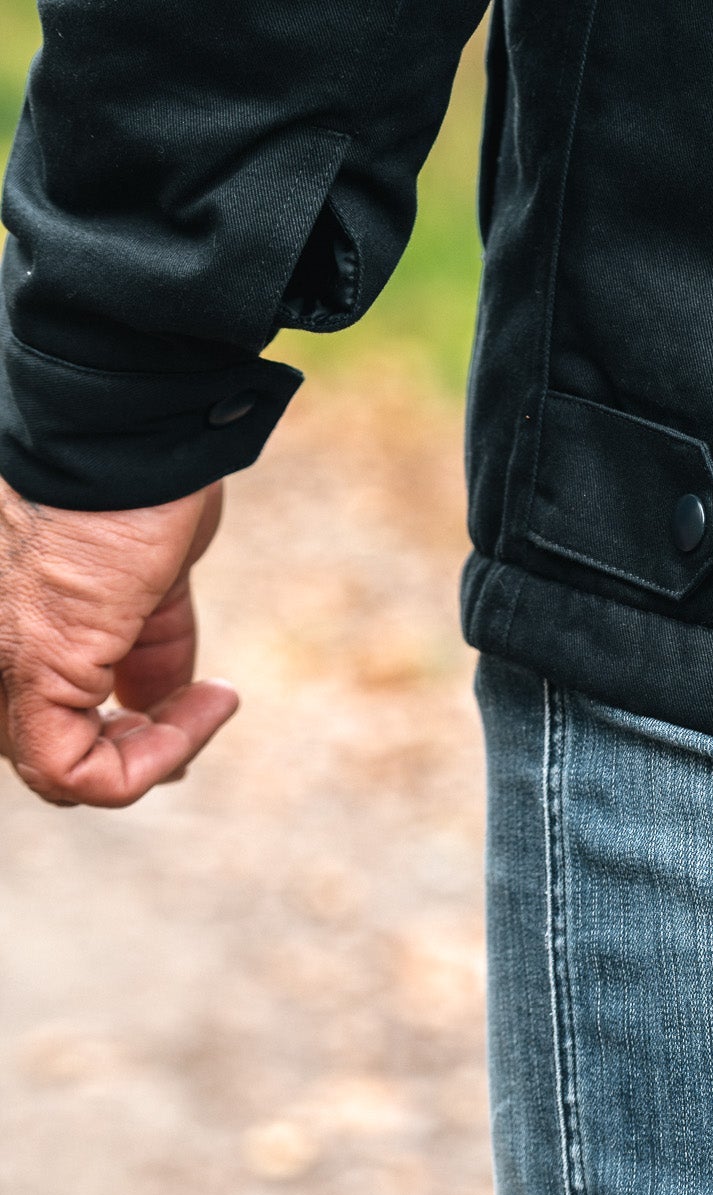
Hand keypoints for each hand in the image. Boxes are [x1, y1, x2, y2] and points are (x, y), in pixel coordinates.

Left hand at [0, 478, 237, 806]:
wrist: (131, 422)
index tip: (192, 688)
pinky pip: (77, 772)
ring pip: (57, 772)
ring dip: (153, 754)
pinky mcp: (34, 664)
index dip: (119, 728)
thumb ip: (145, 646)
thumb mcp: (143, 576)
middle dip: (132, 743)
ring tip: (210, 701)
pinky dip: (152, 763)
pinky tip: (211, 703)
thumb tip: (163, 704)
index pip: (34, 713)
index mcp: (7, 622)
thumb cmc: (141, 476)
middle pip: (44, 745)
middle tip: (197, 703)